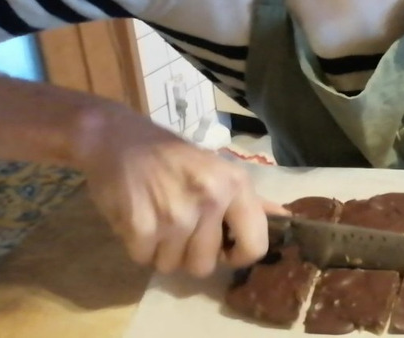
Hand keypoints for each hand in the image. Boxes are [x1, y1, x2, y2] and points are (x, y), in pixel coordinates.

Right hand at [72, 105, 280, 276]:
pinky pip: (144, 259)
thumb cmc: (173, 156)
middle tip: (179, 226)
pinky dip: (138, 246)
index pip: (255, 246)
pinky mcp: (141, 226)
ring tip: (157, 218)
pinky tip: (138, 218)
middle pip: (206, 265)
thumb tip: (287, 219)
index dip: (238, 256)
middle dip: (190, 254)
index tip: (223, 248)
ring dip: (162, 250)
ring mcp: (175, 214)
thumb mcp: (219, 169)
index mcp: (235, 185)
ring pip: (173, 266)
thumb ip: (251, 200)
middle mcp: (210, 199)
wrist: (116, 137)